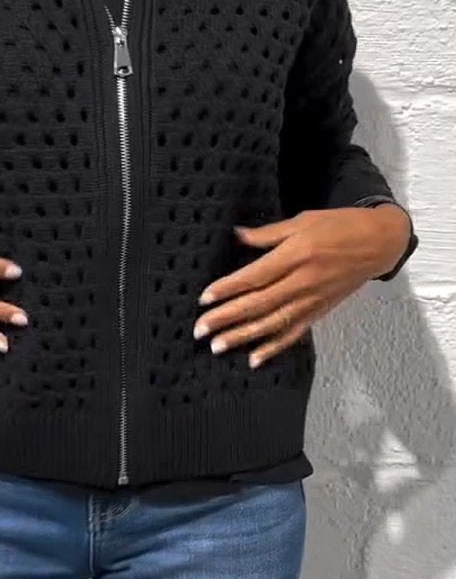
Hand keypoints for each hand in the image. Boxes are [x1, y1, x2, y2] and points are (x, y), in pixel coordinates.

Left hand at [193, 205, 411, 368]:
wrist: (379, 243)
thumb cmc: (339, 226)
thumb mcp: (303, 220)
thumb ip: (268, 233)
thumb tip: (236, 235)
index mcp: (296, 255)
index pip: (255, 277)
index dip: (228, 288)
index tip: (204, 298)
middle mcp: (302, 282)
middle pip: (258, 304)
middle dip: (227, 318)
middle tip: (200, 329)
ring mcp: (311, 300)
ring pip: (273, 323)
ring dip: (243, 337)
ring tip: (218, 346)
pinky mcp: (319, 312)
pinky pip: (294, 333)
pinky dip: (274, 347)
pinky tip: (254, 359)